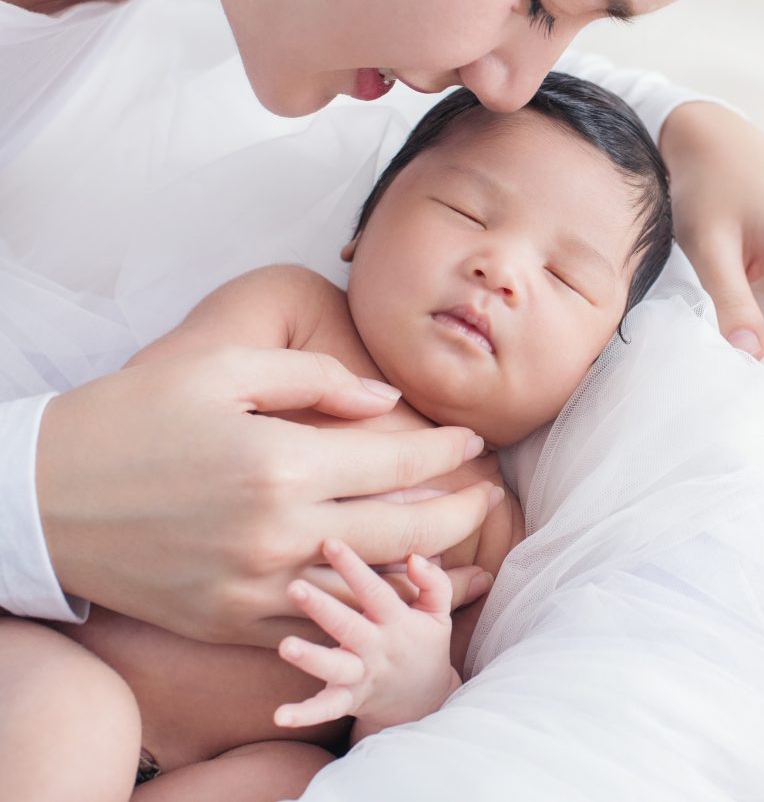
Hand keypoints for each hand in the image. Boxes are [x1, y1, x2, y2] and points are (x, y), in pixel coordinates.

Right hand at [36, 346, 499, 646]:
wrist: (40, 497)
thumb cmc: (132, 418)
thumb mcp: (222, 368)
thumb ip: (315, 377)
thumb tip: (385, 399)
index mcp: (281, 462)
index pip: (398, 460)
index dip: (446, 450)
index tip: (472, 439)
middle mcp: (277, 532)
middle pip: (404, 530)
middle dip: (461, 513)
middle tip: (490, 496)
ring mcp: (256, 587)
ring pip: (371, 585)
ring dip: (428, 570)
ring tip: (470, 553)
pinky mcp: (231, 622)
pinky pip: (319, 623)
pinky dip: (364, 611)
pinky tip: (394, 596)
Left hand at [274, 539, 481, 737]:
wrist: (426, 701)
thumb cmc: (425, 645)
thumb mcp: (439, 613)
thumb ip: (434, 582)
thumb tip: (415, 557)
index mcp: (397, 622)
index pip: (374, 590)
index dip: (353, 567)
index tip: (330, 542)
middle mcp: (377, 648)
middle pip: (347, 626)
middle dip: (322, 607)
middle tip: (294, 587)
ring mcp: (362, 676)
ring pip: (334, 667)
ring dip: (311, 658)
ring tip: (286, 645)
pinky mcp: (349, 701)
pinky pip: (326, 709)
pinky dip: (304, 714)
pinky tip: (279, 715)